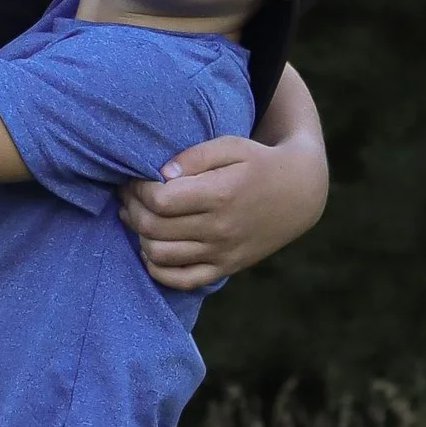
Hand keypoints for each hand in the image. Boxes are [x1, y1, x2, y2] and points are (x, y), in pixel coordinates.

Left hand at [119, 132, 326, 294]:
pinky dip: (157, 269)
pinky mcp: (226, 268)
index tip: (134, 178)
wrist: (299, 194)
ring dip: (138, 236)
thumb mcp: (231, 146)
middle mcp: (220, 229)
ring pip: (161, 255)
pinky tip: (151, 248)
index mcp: (220, 195)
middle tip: (127, 195)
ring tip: (134, 216)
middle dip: (132, 208)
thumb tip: (160, 175)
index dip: (138, 189)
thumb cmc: (259, 162)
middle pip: (154, 228)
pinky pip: (182, 280)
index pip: (160, 200)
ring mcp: (222, 253)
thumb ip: (193, 157)